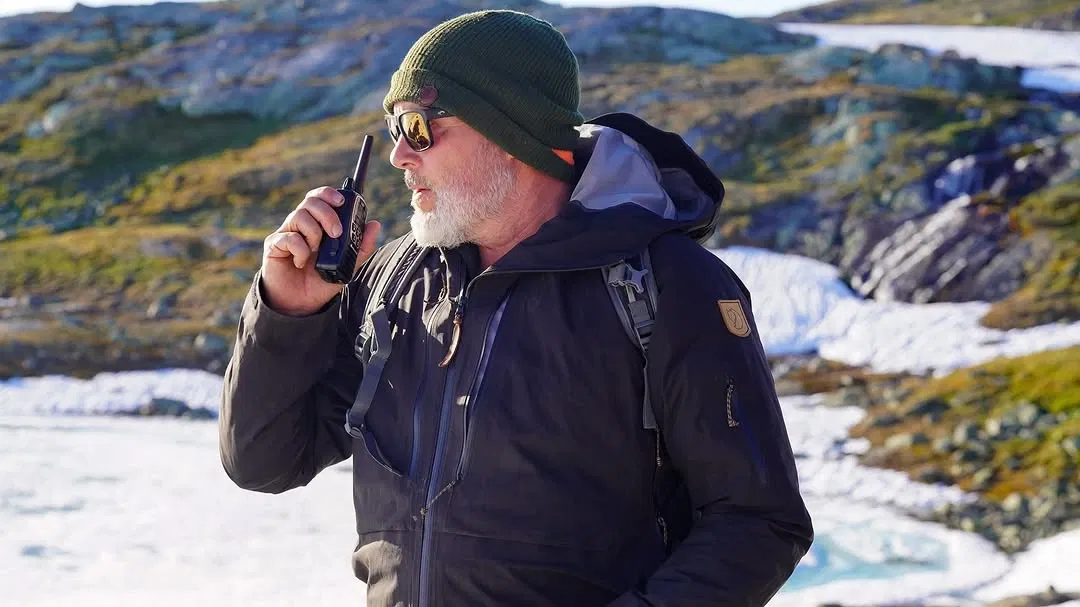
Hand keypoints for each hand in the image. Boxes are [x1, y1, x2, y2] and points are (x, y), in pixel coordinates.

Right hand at [261, 186, 381, 315]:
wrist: (301, 303)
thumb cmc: (320, 281)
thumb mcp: (347, 265)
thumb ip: (361, 247)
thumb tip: (375, 224)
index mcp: (317, 224)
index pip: (320, 198)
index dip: (328, 194)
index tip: (341, 202)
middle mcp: (301, 224)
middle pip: (310, 201)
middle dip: (327, 214)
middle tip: (336, 233)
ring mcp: (286, 233)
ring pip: (299, 216)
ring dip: (314, 234)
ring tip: (316, 252)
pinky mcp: (274, 245)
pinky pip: (289, 238)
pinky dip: (300, 251)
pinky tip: (301, 263)